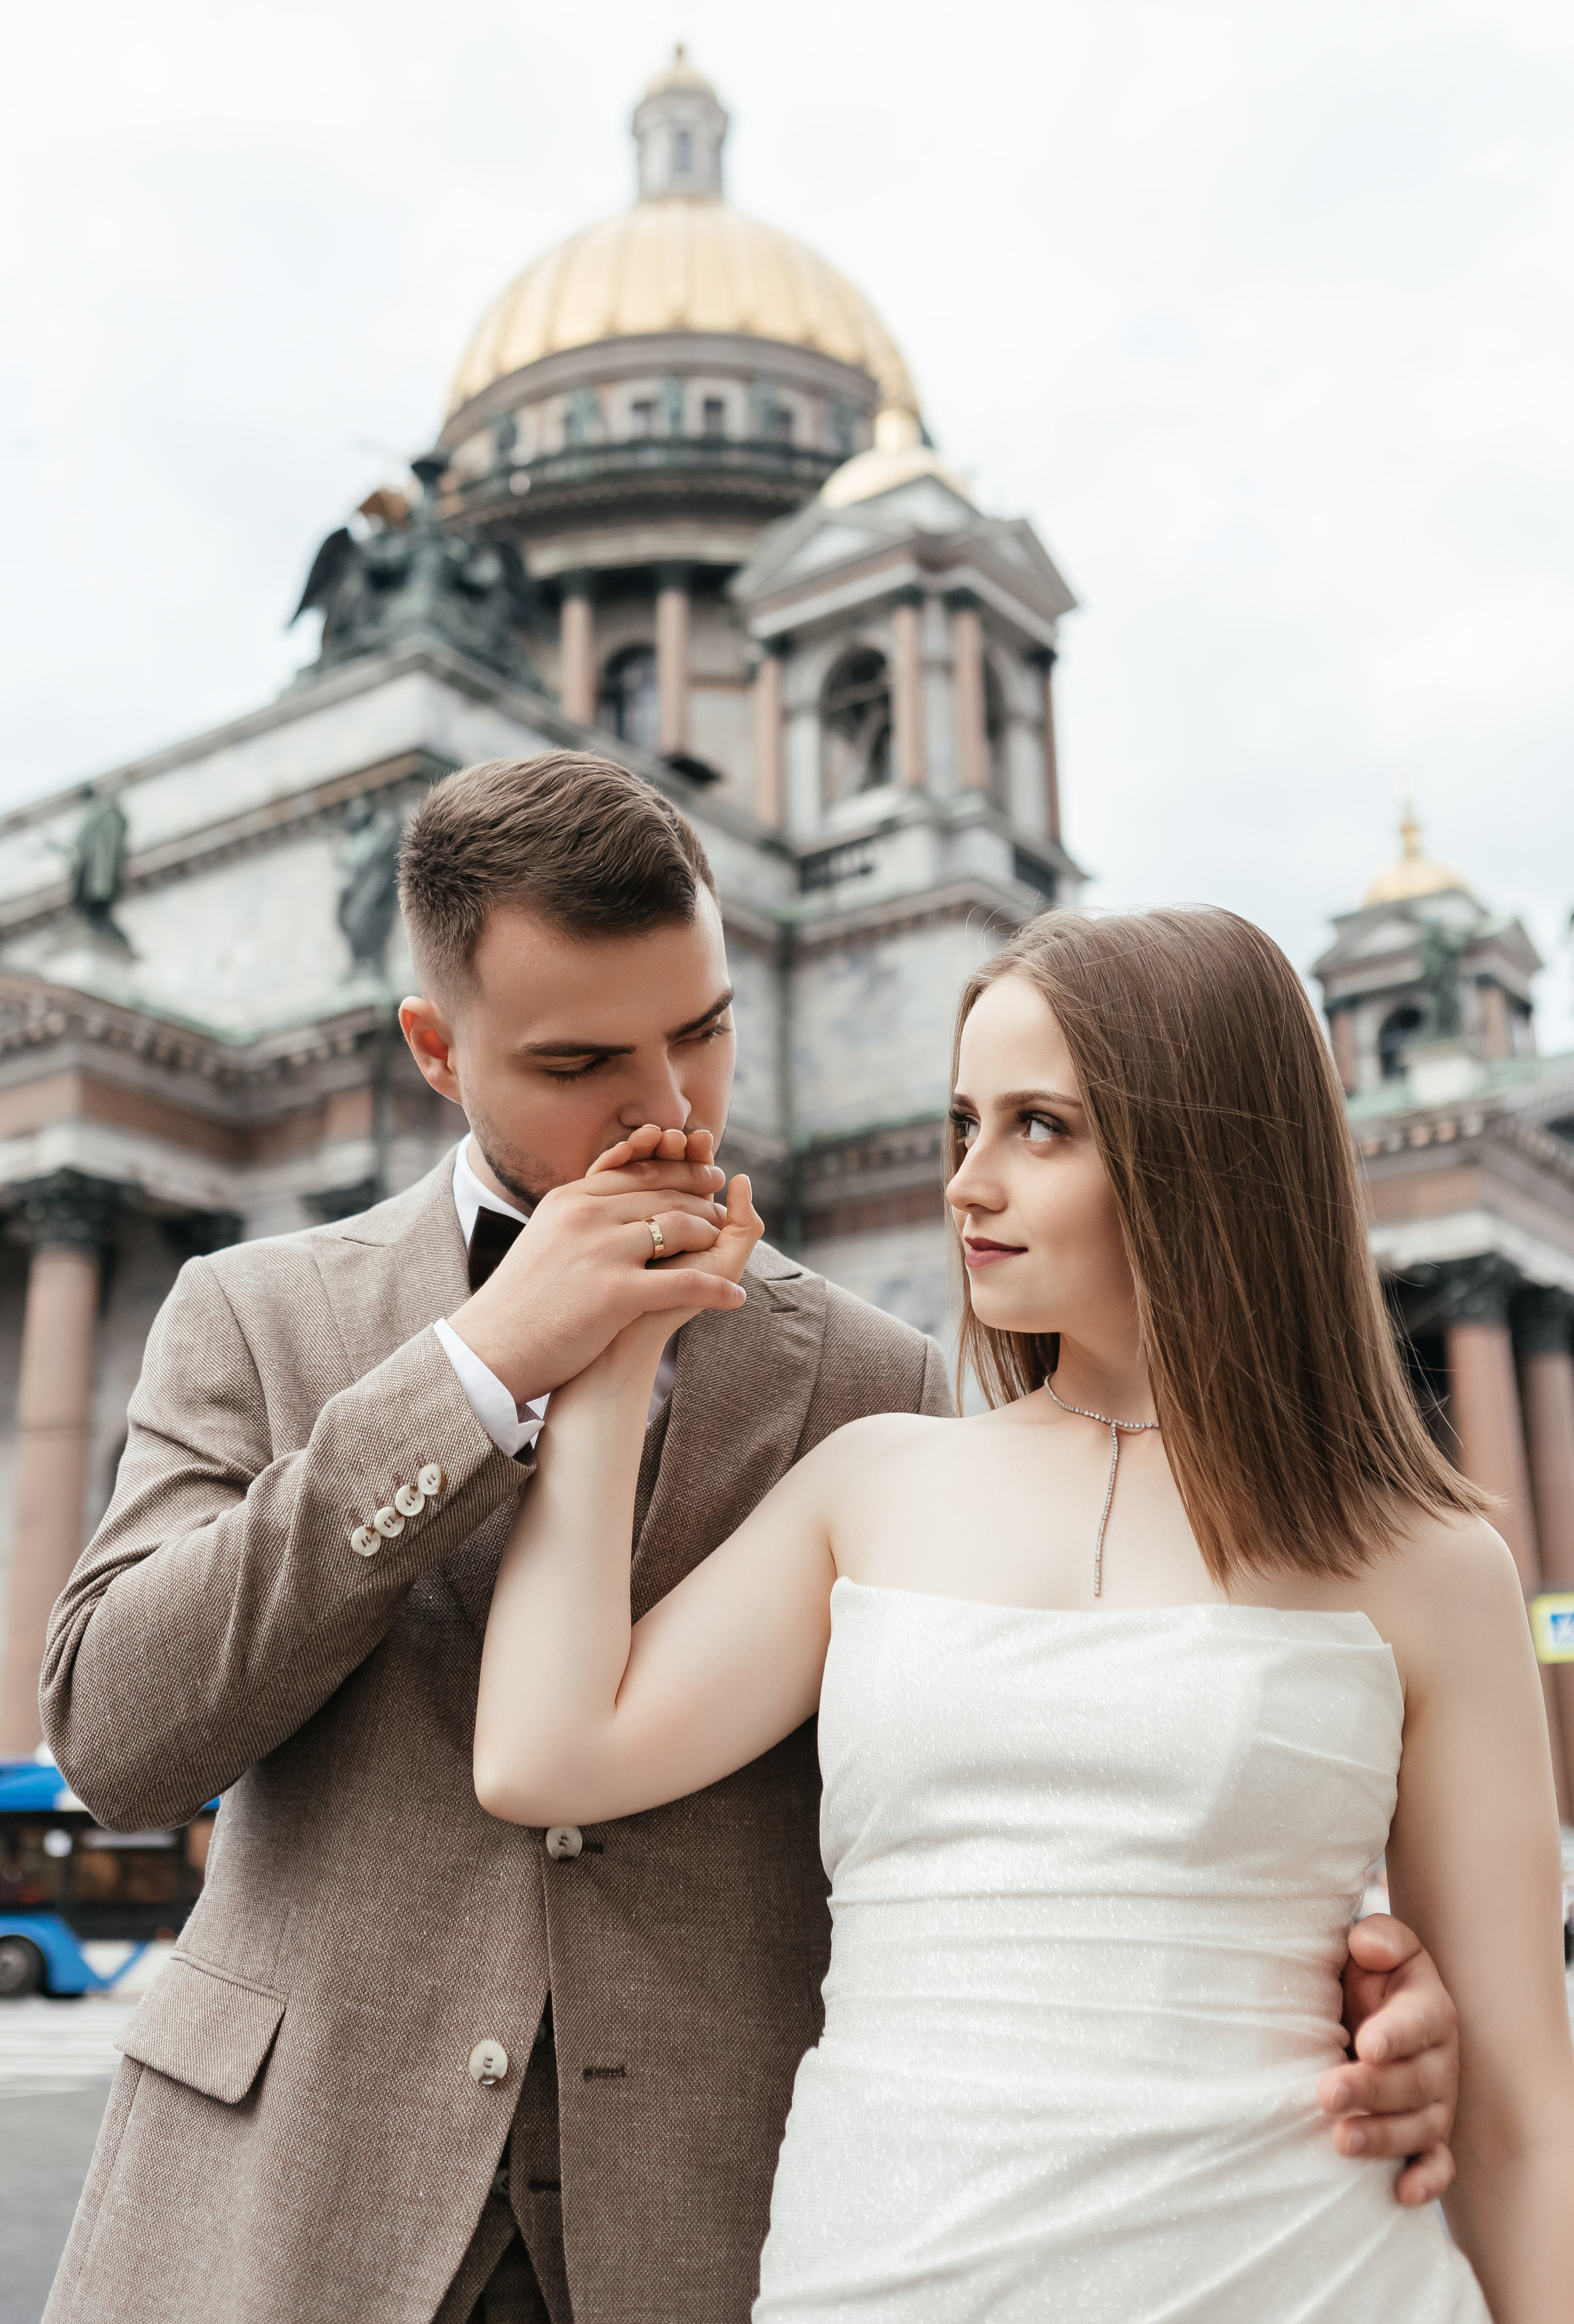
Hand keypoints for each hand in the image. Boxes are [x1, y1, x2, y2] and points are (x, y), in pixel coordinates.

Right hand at [445, 1126, 745, 1404]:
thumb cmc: (518, 1303)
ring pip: (678, 1228)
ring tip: (723, 1249)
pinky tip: (734, 1299)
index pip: (637, 1172)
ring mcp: (602, 1251)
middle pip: (663, 1194)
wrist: (489, 1349)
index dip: (678, 1173)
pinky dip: (715, 1291)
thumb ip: (578, 1217)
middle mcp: (586, 1215)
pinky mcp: (615, 1293)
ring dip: (709, 1237)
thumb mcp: (545, 1240)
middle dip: (700, 1200)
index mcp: (570, 1200)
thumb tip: (609, 1205)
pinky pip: (684, 1283)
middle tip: (722, 1212)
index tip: (705, 1178)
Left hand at [1317, 1914, 1457, 2205]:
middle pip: (1414, 2082)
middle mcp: (1439, 2060)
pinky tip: (1402, 2193)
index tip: (1367, 2044)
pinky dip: (1426, 2180)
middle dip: (1372, 2090)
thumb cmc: (1369, 1975)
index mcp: (1429, 2009)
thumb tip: (1368, 1946)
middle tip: (1329, 2093)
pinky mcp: (1427, 2136)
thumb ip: (1378, 1938)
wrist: (1370, 2011)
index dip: (1395, 2034)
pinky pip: (1437, 2163)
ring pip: (1420, 2127)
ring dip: (1383, 2137)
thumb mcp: (1373, 1946)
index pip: (1418, 2022)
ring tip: (1341, 2140)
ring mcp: (1436, 2103)